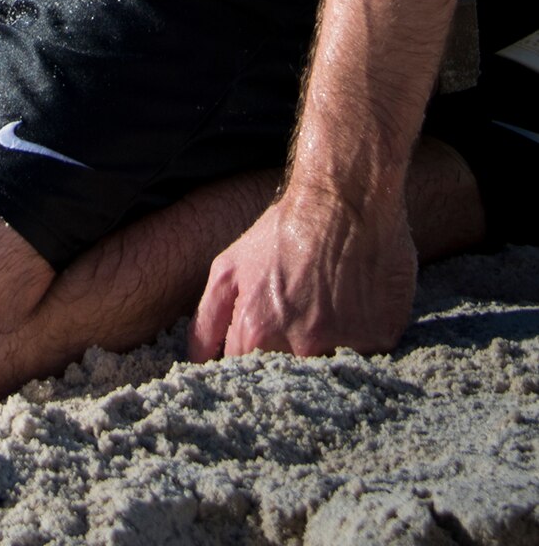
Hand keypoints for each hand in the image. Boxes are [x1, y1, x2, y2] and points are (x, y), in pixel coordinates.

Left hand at [189, 181, 416, 360]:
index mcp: (258, 332)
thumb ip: (208, 320)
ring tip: (326, 312)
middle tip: (297, 326)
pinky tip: (354, 305)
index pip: (246, 376)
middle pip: (290, 380)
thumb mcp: (228, 267)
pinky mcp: (381, 338)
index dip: (250, 367)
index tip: (259, 351)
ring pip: (330, 372)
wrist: (344, 200)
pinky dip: (359, 337)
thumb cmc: (283, 231)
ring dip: (326, 353)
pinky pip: (367, 355)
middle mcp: (302, 347)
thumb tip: (199, 363)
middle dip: (287, 365)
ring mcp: (345, 345)